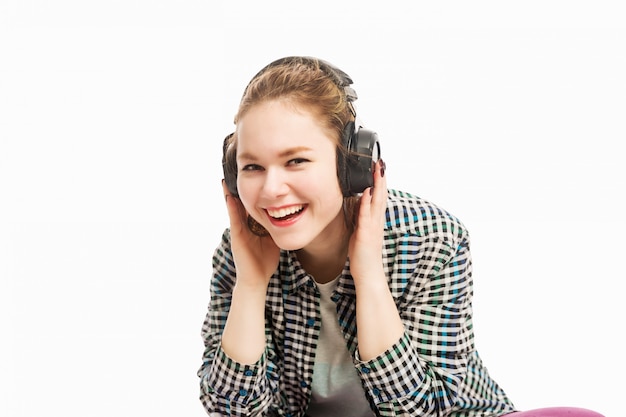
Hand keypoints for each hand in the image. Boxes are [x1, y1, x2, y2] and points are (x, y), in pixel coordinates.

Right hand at [222, 180, 279, 288]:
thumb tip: (290, 218)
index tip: (253, 179)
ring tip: (227, 179)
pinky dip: (231, 207)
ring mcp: (239, 230)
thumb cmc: (265, 262)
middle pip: (242, 204)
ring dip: (230, 194)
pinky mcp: (236, 236)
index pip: (252, 206)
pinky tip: (229, 196)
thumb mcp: (274, 239)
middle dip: (241, 190)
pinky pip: (234, 219)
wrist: (257, 279)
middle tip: (237, 173)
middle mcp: (244, 226)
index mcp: (252, 226)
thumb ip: (278, 228)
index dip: (252, 193)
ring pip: (234, 208)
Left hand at [348, 160, 386, 284]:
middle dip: (381, 178)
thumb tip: (358, 205)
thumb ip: (361, 219)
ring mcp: (373, 227)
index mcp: (375, 221)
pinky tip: (366, 192)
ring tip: (377, 170)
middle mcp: (376, 222)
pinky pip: (366, 215)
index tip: (379, 168)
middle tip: (380, 162)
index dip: (380, 182)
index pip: (379, 197)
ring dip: (377, 185)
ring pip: (377, 202)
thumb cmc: (363, 255)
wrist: (368, 274)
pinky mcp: (366, 234)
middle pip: (381, 195)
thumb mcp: (361, 232)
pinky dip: (366, 202)